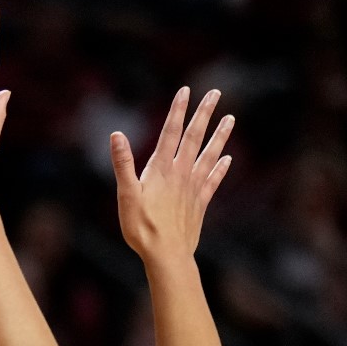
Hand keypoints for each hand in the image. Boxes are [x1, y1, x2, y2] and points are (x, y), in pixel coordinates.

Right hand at [110, 87, 233, 263]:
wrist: (167, 255)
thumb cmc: (142, 228)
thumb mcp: (126, 195)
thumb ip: (122, 163)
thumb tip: (115, 134)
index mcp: (161, 169)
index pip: (170, 132)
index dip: (177, 111)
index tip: (185, 91)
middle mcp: (181, 173)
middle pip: (194, 137)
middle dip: (204, 114)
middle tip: (215, 93)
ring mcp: (193, 188)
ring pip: (210, 155)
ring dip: (220, 136)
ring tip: (230, 118)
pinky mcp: (200, 203)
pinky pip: (213, 181)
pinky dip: (221, 168)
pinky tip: (228, 159)